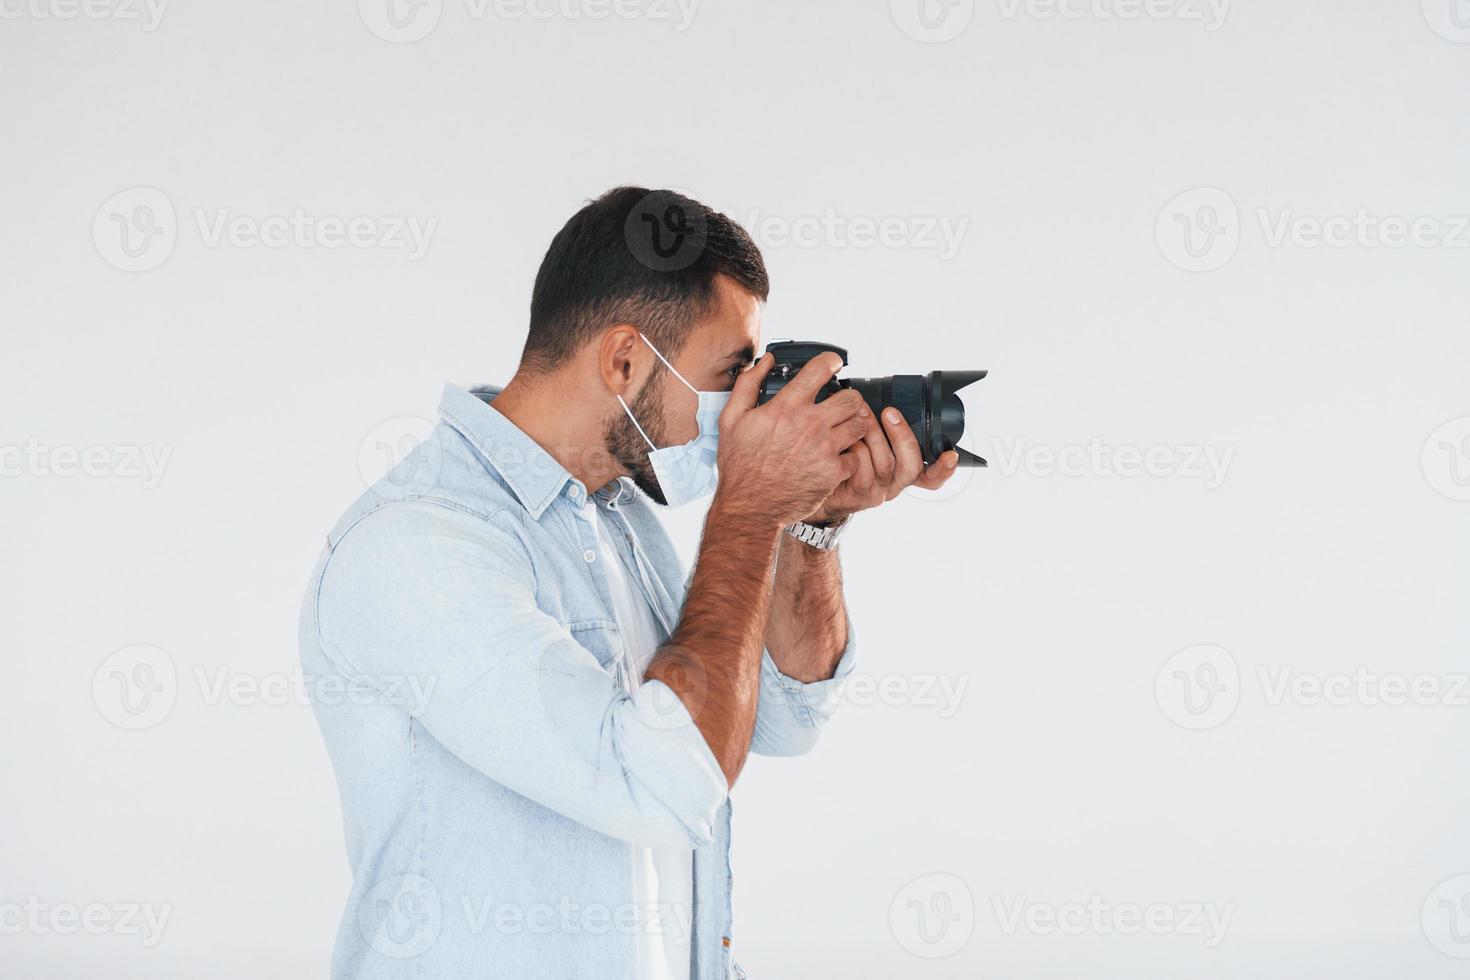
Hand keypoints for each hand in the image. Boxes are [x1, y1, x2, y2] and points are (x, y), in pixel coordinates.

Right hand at [714, 351, 873, 528]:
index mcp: (786, 407)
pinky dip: (851, 456)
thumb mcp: (731, 419)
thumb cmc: (740, 466)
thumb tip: (765, 362)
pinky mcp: (833, 472)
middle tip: (843, 403)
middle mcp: (810, 424)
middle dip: (849, 397)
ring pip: (860, 424)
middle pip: (851, 397)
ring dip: (855, 424)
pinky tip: (839, 456)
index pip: (820, 370)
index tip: (833, 364)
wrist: (750, 506)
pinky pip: (857, 456)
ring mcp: (825, 449)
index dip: (831, 361)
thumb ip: (748, 385)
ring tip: (845, 428)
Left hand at [805, 406, 959, 523]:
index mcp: (901, 472)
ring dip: (874, 434)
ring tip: (861, 413)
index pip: (931, 476)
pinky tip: (845, 438)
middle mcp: (893, 484)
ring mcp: (876, 492)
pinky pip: (861, 470)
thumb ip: (881, 427)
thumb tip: (884, 398)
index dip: (944, 467)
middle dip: (903, 435)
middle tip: (890, 412)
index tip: (951, 454)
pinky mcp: (856, 495)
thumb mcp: (866, 440)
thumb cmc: (840, 456)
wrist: (810, 482)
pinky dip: (854, 449)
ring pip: (885, 465)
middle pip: (912, 466)